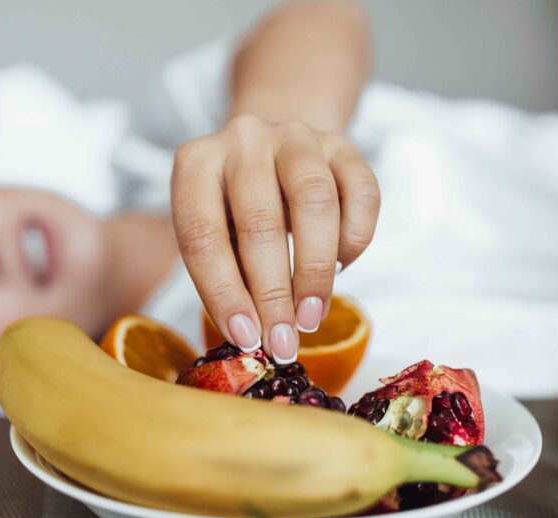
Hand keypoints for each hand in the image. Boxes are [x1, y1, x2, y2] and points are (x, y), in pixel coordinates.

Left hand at [171, 115, 379, 362]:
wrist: (274, 152)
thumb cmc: (236, 210)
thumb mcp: (215, 236)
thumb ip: (226, 277)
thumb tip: (252, 336)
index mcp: (196, 164)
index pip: (202, 235)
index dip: (223, 292)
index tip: (245, 337)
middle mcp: (243, 140)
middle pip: (260, 221)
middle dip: (273, 294)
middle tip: (282, 340)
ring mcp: (295, 137)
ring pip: (315, 202)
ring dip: (315, 271)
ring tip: (311, 316)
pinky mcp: (341, 145)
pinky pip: (361, 192)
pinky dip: (354, 239)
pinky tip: (342, 267)